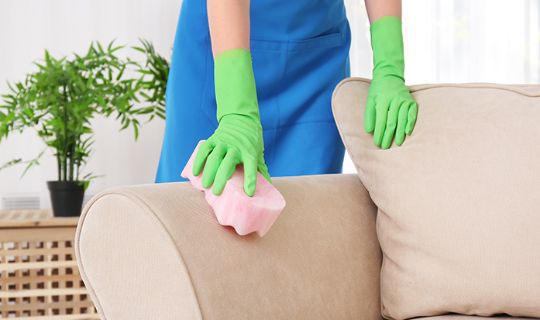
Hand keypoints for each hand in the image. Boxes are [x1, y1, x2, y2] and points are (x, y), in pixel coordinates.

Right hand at [192, 115, 270, 196]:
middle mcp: (236, 147)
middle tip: (216, 192)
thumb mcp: (258, 153)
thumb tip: (268, 187)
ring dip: (208, 172)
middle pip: (227, 164)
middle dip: (221, 179)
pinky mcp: (213, 139)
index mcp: (249, 152)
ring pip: (214, 158)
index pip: (251, 167)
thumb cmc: (250, 141)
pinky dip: (198, 161)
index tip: (249, 193)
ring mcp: (223, 142)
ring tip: (205, 186)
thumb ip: (261, 169)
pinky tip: (196, 173)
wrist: (241, 119)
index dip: (250, 180)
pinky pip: (204, 151)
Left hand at [365, 16, 417, 148]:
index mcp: (382, 101)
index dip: (379, 134)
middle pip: (391, 123)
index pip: (380, 121)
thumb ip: (369, 116)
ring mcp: (404, 100)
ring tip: (397, 144)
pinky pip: (412, 114)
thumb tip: (370, 132)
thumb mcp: (369, 101)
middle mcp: (394, 100)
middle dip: (388, 136)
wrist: (389, 76)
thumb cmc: (377, 91)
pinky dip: (410, 123)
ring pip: (402, 120)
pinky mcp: (411, 101)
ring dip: (400, 133)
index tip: (377, 144)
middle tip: (386, 147)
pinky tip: (408, 132)